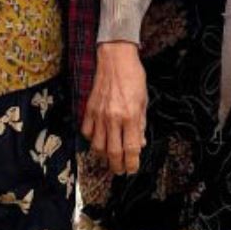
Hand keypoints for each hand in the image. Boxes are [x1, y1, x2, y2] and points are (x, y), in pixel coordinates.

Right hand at [82, 42, 147, 174]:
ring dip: (103, 157)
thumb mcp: (143, 101)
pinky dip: (91, 140)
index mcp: (130, 116)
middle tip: (120, 171)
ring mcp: (99, 115)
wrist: (115, 59)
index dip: (132, 164)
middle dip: (117, 166)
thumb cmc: (133, 77)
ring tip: (109, 160)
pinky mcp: (89, 109)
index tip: (132, 169)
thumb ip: (140, 124)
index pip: (131, 149)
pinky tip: (98, 140)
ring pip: (97, 146)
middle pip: (112, 152)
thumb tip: (139, 144)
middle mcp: (113, 118)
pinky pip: (87, 132)